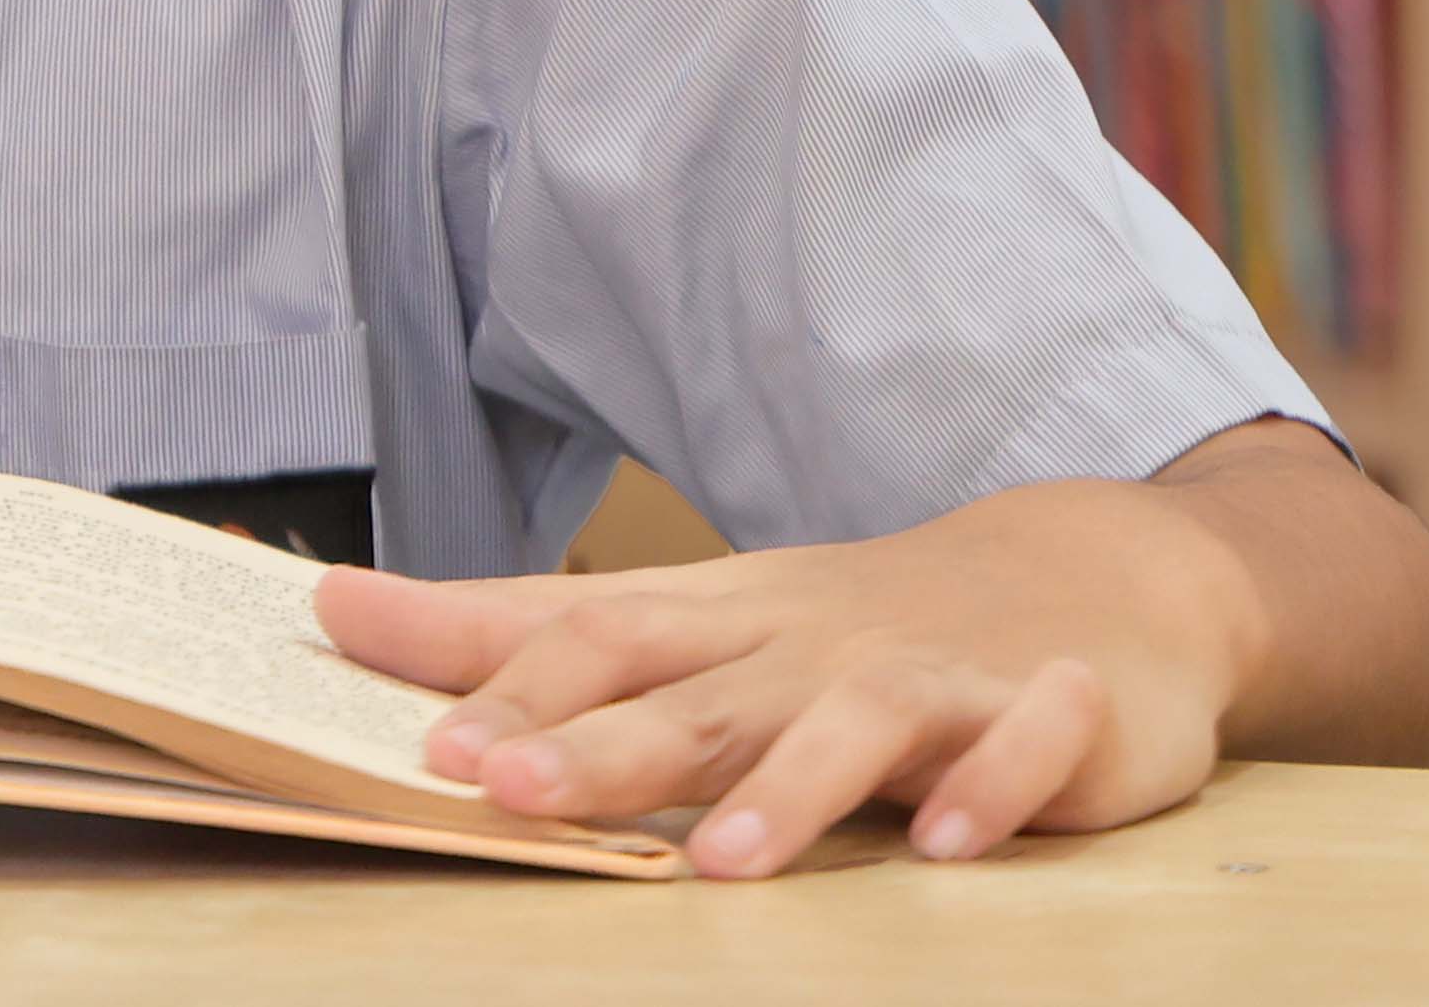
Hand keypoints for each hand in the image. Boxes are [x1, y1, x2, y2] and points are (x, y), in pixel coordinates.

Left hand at [316, 477, 1259, 876]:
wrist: (1088, 570)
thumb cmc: (854, 617)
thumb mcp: (694, 620)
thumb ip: (529, 632)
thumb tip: (341, 613)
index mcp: (722, 618)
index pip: (591, 635)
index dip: (500, 683)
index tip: (414, 739)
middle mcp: (808, 641)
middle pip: (692, 689)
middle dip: (594, 739)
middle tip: (499, 786)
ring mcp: (932, 674)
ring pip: (849, 719)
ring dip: (784, 785)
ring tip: (718, 857)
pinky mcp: (1051, 714)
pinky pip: (1023, 747)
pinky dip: (988, 787)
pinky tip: (946, 846)